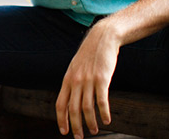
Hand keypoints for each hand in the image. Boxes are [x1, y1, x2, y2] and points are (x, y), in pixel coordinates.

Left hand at [55, 23, 119, 138]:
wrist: (101, 39)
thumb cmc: (89, 55)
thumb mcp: (75, 68)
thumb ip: (72, 83)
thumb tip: (71, 99)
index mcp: (67, 80)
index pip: (60, 104)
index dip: (61, 119)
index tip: (64, 131)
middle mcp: (75, 81)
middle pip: (73, 109)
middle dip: (75, 126)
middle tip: (79, 137)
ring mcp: (88, 80)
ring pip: (87, 108)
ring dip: (90, 122)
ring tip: (94, 131)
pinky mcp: (102, 79)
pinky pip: (102, 100)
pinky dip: (104, 112)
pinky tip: (107, 120)